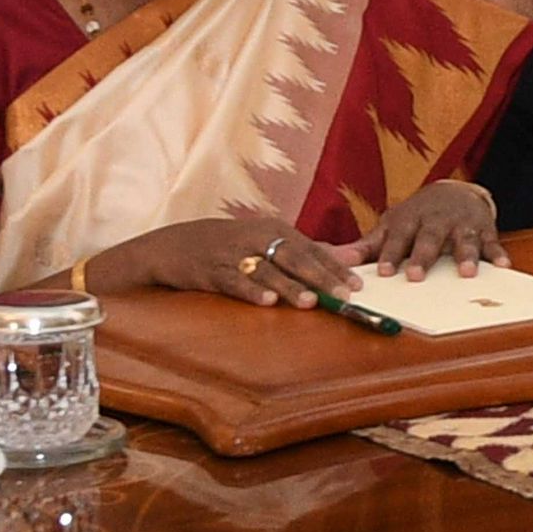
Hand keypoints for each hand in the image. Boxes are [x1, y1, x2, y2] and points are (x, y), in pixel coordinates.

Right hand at [138, 217, 346, 308]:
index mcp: (276, 230)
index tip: (357, 286)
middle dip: (321, 277)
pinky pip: (234, 281)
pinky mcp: (212, 271)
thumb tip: (345, 258)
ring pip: (268, 271)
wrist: (175, 243)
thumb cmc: (230, 245)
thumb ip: (304, 250)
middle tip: (343, 296)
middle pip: (295, 258)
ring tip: (311, 301)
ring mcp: (234, 254)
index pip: (312, 250)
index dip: (335, 268)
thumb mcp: (266, 240)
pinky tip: (267, 302)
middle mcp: (258, 238)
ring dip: (290, 286)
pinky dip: (251, 291)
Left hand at [339, 180, 508, 279]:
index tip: (382, 273)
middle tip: (416, 276)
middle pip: (429, 238)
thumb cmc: (416, 216)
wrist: (454, 190)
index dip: (389, 255)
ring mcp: (462, 224)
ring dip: (466, 255)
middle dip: (423, 256)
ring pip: (463, 240)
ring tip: (467, 273)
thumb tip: (336, 260)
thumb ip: (367, 246)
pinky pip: (492, 242)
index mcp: (409, 220)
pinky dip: (498, 253)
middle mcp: (436, 220)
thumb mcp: (392, 225)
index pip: (397, 238)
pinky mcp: (484, 228)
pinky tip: (502, 265)